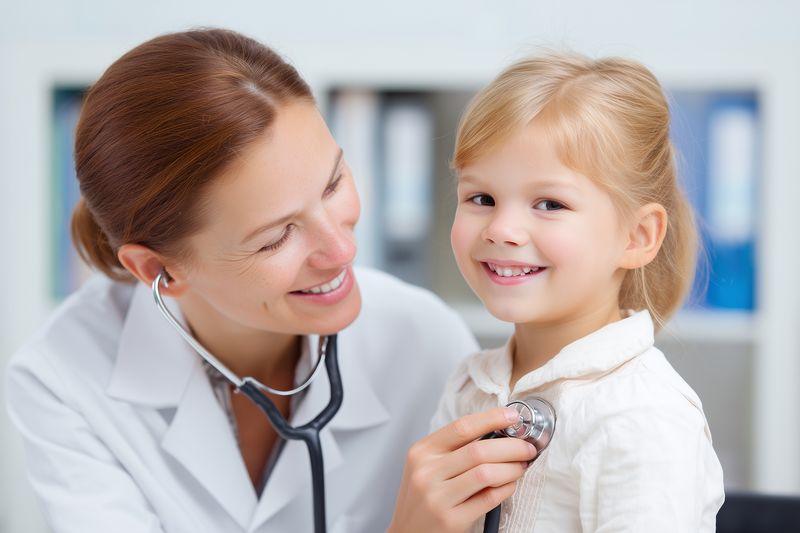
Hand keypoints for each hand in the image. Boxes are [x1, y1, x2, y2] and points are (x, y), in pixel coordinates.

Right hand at [387, 407, 537, 532]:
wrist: (407, 532)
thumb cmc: (422, 497)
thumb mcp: (426, 466)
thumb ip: (454, 449)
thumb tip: (497, 431)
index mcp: (421, 452)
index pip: (462, 427)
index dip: (491, 419)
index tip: (513, 416)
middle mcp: (426, 472)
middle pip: (479, 450)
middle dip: (512, 446)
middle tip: (527, 447)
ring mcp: (437, 498)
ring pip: (486, 473)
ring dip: (512, 468)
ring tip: (520, 466)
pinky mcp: (451, 520)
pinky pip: (489, 498)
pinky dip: (506, 488)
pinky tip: (510, 484)